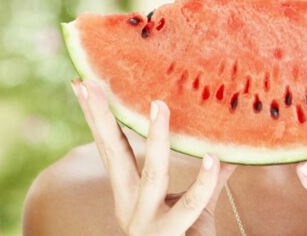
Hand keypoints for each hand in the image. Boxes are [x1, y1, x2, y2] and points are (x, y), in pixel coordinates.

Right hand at [73, 79, 234, 235]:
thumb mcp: (194, 209)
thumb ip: (207, 180)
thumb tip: (225, 146)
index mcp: (128, 194)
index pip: (109, 147)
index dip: (95, 117)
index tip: (81, 83)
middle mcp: (130, 205)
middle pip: (113, 155)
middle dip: (102, 118)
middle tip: (92, 84)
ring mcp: (148, 222)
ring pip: (152, 175)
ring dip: (157, 139)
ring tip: (159, 105)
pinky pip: (192, 205)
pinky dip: (203, 182)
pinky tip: (212, 157)